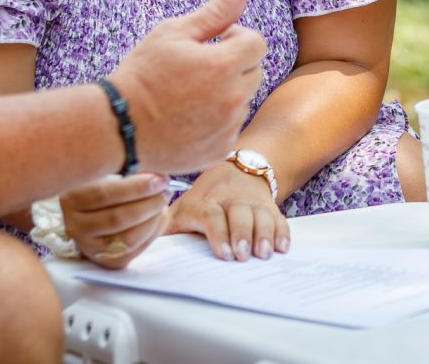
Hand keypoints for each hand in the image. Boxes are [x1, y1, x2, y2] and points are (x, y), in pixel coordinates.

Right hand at [61, 173, 171, 268]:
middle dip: (149, 204)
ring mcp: (90, 247)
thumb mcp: (105, 173)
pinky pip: (135, 250)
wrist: (89, 211)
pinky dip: (153, 232)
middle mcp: (76, 226)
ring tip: (163, 203)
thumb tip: (157, 175)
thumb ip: (125, 171)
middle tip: (166, 190)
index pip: (104, 194)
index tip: (160, 179)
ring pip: (128, 238)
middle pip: (117, 218)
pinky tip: (160, 217)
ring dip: (153, 219)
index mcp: (71, 198)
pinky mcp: (106, 260)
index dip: (136, 187)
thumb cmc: (102, 185)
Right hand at [112, 0, 265, 174]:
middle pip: (255, 71)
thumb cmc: (143, 72)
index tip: (214, 41)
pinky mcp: (220, 149)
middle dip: (234, 64)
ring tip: (189, 94)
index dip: (236, 37)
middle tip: (199, 67)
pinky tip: (189, 116)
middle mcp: (233, 99)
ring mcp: (228, 127)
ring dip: (227, 92)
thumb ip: (214, 12)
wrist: (119, 125)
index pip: (257, 43)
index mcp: (223, 66)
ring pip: (243, 100)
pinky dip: (218, 120)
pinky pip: (231, 126)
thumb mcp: (173, 34)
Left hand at [167, 163, 288, 261]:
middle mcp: (229, 200)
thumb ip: (166, 226)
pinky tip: (282, 247)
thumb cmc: (203, 200)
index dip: (218, 233)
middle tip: (244, 255)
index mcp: (205, 203)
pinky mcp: (268, 207)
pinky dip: (282, 231)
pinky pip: (278, 217)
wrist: (234, 171)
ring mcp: (251, 202)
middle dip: (242, 234)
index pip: (211, 215)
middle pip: (238, 214)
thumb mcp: (182, 209)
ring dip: (264, 234)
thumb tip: (146, 242)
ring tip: (264, 253)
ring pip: (260, 215)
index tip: (223, 253)